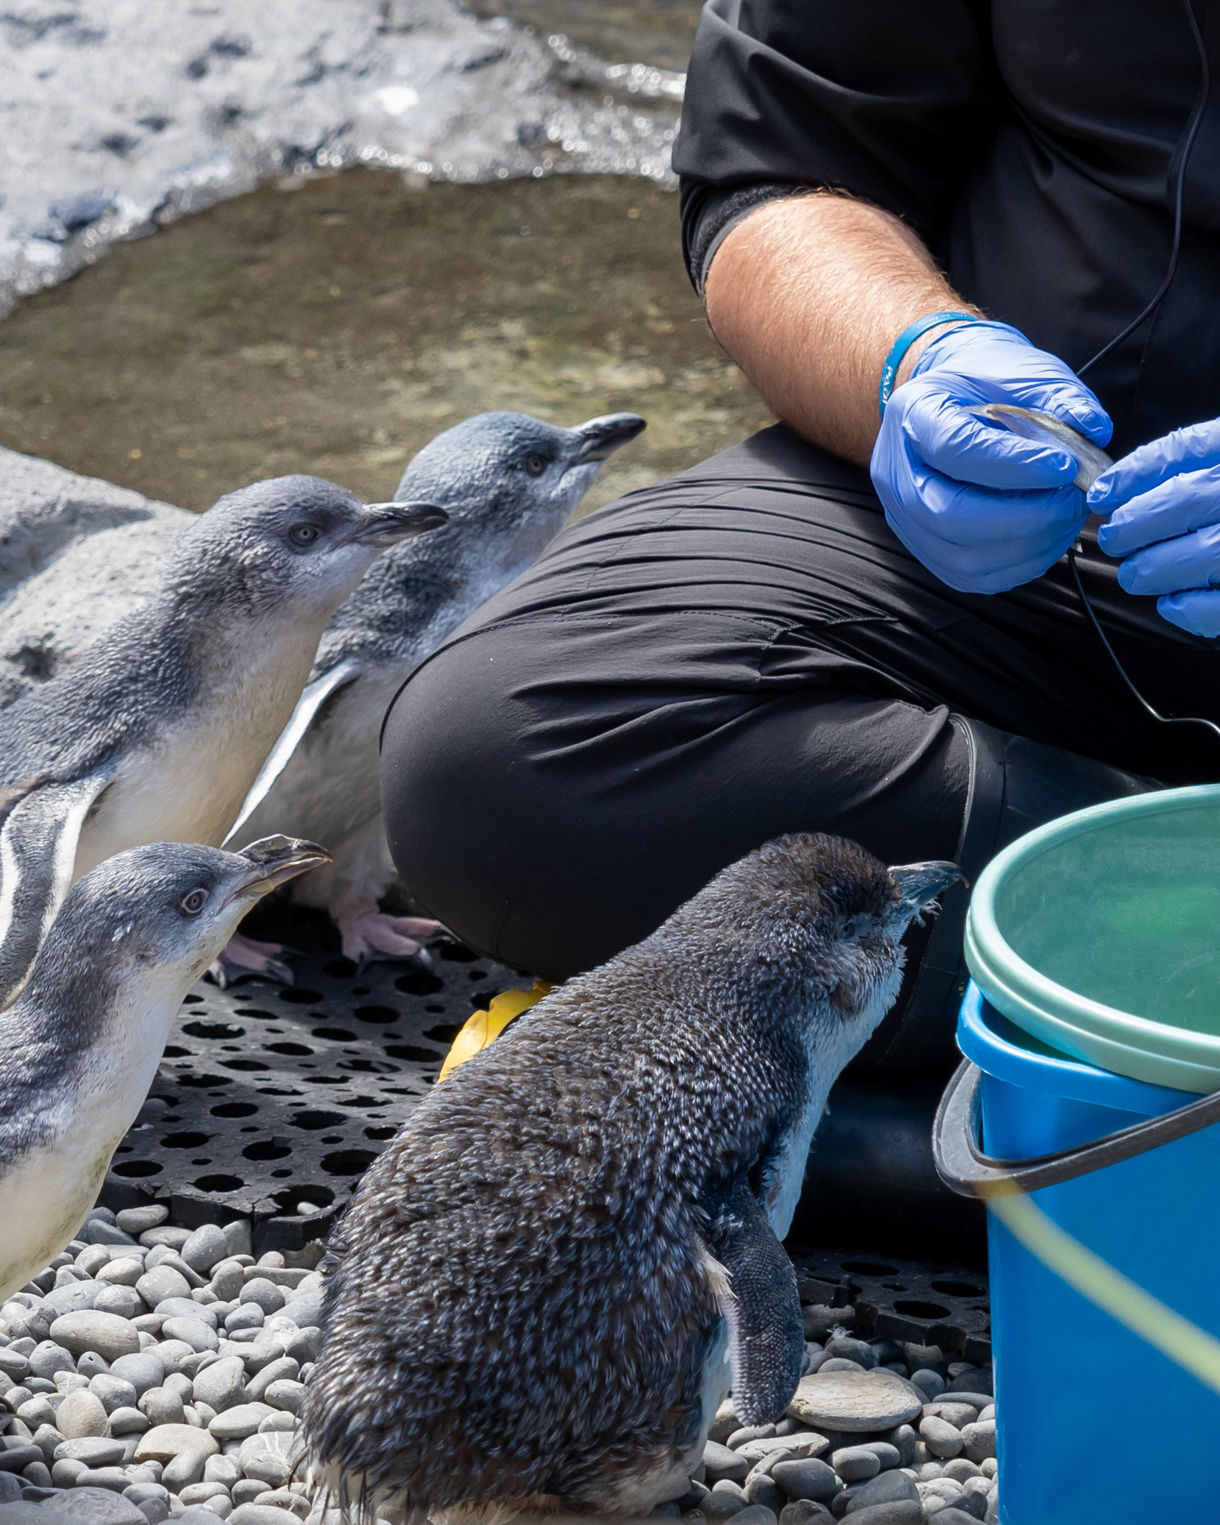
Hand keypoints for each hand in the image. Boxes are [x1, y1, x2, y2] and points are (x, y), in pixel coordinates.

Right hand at [870, 321, 1112, 592]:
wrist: (951, 400)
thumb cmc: (982, 382)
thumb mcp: (1020, 368)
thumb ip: (1058, 394)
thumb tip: (1094, 428)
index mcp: (914, 414)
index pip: (955, 450)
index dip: (1013, 466)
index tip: (1066, 467)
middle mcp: (897, 473)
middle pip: (949, 515)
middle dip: (1025, 516)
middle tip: (1074, 499)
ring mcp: (905, 518)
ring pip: (961, 556)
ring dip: (1028, 545)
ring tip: (1067, 517)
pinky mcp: (926, 550)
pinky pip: (971, 576)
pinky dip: (1019, 565)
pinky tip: (1048, 537)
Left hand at [1090, 419, 1219, 637]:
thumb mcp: (1219, 461)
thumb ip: (1181, 466)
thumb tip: (1111, 491)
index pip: (1183, 451)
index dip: (1132, 476)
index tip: (1101, 496)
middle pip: (1183, 503)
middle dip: (1132, 525)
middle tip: (1115, 539)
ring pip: (1197, 556)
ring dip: (1150, 569)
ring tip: (1135, 573)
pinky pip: (1217, 606)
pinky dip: (1186, 607)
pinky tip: (1171, 600)